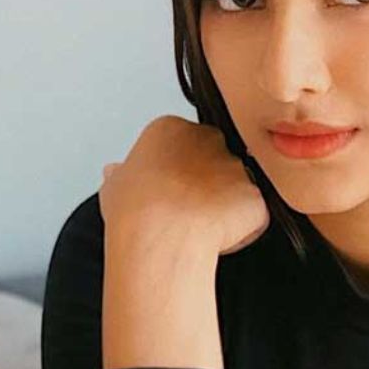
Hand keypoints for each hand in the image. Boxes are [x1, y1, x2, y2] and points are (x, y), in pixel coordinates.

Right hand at [100, 115, 269, 256]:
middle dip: (205, 184)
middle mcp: (208, 139)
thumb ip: (122, 174)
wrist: (163, 233)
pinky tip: (218, 238)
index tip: (165, 192)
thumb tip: (117, 174)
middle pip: (214, 160)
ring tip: (199, 228)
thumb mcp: (114, 186)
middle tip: (185, 210)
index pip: (182, 146)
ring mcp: (236, 166)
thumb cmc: (136, 210)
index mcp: (172, 129)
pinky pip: (253, 215)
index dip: (174, 174)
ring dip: (224, 207)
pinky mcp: (255, 195)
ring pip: (236, 188)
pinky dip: (242, 229)